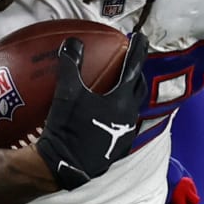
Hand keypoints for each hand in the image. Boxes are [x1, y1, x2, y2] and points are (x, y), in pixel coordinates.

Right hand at [35, 33, 147, 188]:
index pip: (134, 68)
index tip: (140, 37)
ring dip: (130, 93)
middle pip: (139, 87)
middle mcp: (130, 116)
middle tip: (131, 60)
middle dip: (137, 72)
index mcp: (122, 100)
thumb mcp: (67, 94)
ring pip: (133, 107)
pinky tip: (109, 112)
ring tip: (121, 84)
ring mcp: (125, 134)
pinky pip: (124, 123)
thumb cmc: (67, 128)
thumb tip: (72, 42)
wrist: (63, 166)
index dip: (138, 50)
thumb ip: (71, 65)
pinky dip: (120, 111)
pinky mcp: (118, 147)